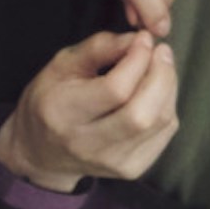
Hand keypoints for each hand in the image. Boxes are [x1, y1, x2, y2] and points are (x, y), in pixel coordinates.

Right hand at [0, 27, 179, 196]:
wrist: (41, 153)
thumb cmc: (51, 101)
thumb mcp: (61, 65)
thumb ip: (99, 47)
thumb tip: (139, 40)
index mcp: (63, 113)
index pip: (115, 90)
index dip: (137, 60)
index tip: (143, 39)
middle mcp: (87, 144)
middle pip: (142, 113)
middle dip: (161, 75)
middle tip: (161, 52)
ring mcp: (112, 162)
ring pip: (159, 121)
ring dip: (168, 87)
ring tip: (160, 67)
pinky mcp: (131, 169)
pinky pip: (165, 132)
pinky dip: (167, 105)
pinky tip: (156, 92)